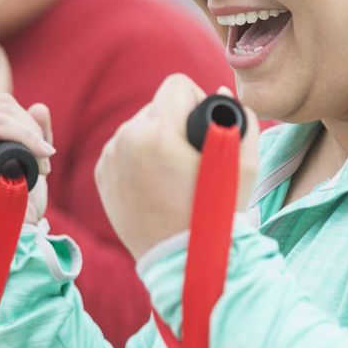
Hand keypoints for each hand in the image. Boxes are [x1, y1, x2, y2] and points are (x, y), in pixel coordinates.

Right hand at [0, 90, 53, 232]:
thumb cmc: (12, 206)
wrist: (2, 237)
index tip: (40, 148)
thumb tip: (40, 106)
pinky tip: (39, 154)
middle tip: (46, 159)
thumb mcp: (27, 162)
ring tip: (43, 164)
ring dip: (30, 134)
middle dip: (29, 126)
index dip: (21, 118)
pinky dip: (25, 136)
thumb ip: (31, 133)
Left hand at [94, 75, 259, 259]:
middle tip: (189, 157)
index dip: (197, 100)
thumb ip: (239, 118)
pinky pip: (124, 148)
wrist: (184, 261)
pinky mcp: (102, 174)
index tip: (203, 128)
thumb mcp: (244, 165)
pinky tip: (154, 181)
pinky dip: (139, 157)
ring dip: (155, 138)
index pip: (177, 85)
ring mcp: (111, 157)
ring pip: (138, 127)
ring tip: (172, 172)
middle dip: (175, 122)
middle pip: (157, 106)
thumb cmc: (219, 213)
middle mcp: (127, 139)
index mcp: (159, 132)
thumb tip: (219, 91)